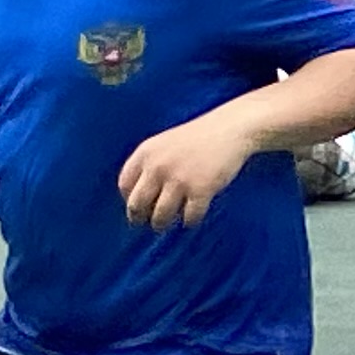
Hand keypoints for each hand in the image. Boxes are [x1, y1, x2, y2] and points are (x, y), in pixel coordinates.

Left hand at [119, 114, 259, 231]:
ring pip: (161, 215)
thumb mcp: (164, 143)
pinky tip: (191, 219)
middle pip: (137, 204)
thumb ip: (149, 163)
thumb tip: (140, 193)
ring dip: (161, 224)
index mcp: (145, 153)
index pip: (125, 185)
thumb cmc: (198, 137)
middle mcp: (158, 168)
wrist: (229, 129)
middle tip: (144, 223)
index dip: (128, 199)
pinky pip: (190, 216)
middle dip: (139, 218)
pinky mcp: (201, 190)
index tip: (136, 206)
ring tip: (165, 225)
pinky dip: (189, 221)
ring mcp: (179, 180)